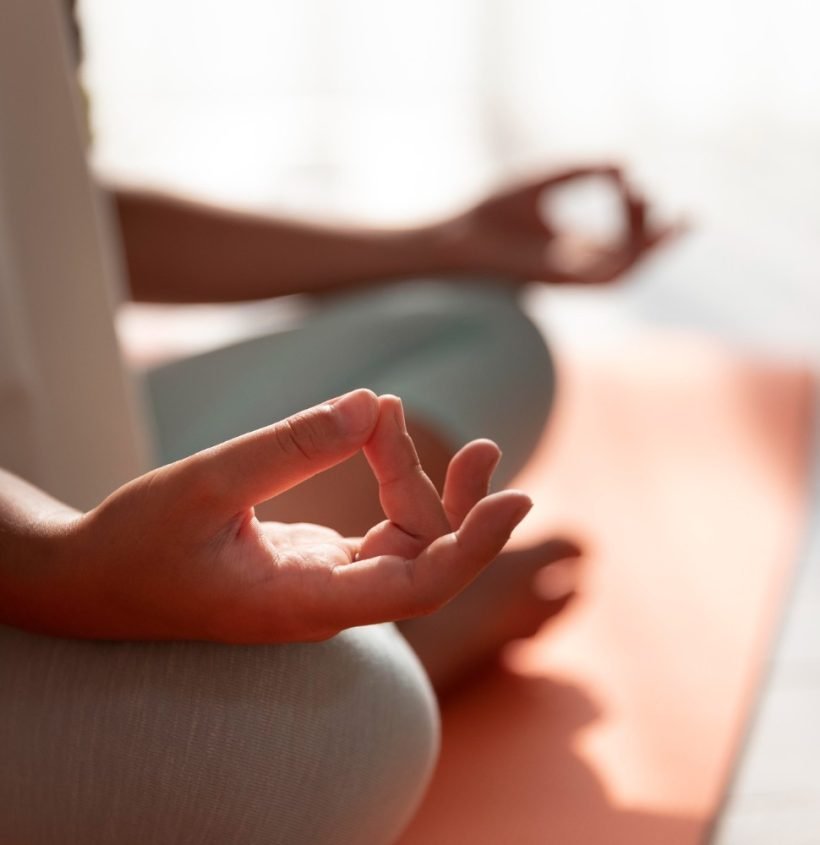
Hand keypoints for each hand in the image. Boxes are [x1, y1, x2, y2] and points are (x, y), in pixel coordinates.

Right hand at [22, 390, 529, 642]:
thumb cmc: (138, 544)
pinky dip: (388, 480)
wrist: (94, 583)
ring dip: (416, 478)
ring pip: (407, 540)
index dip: (476, 547)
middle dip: (459, 501)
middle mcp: (328, 603)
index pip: (420, 589)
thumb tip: (369, 402)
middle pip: (427, 560)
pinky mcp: (316, 564)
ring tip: (390, 411)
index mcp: (305, 603)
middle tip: (480, 444)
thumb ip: (289, 446)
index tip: (518, 499)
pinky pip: (379, 528)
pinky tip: (379, 433)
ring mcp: (325, 585)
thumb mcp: (206, 483)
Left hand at [441, 165, 681, 284]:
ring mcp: (571, 277)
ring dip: (653, 250)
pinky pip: (609, 279)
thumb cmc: (490, 212)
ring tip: (676, 224)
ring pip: (628, 272)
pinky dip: (631, 258)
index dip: (636, 210)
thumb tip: (623, 164)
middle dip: (661, 238)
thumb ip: (582, 172)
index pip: (621, 237)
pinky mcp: (563, 282)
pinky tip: (645, 236)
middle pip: (633, 257)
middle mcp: (577, 265)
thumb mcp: (544, 182)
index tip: (630, 177)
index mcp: (573, 246)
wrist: (459, 235)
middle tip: (685, 214)